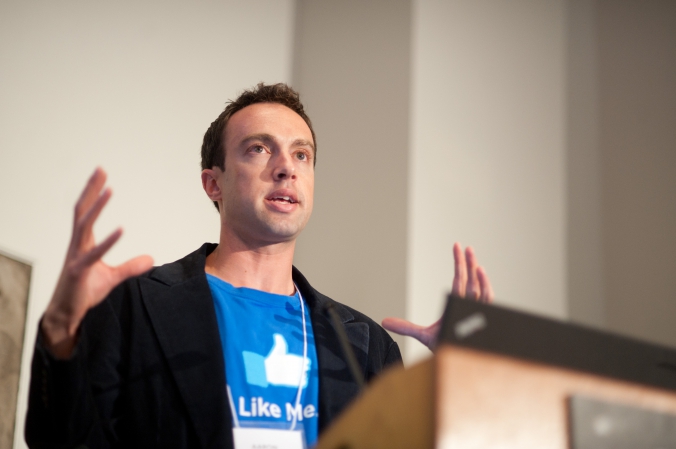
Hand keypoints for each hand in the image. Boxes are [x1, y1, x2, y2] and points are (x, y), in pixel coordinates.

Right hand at [41, 168, 152, 357]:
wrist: (67, 314)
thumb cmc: (84, 292)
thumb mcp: (112, 277)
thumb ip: (131, 266)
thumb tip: (151, 259)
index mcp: (83, 244)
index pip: (86, 212)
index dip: (92, 193)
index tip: (101, 175)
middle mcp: (77, 246)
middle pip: (82, 211)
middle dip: (91, 190)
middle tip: (100, 170)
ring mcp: (76, 257)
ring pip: (84, 226)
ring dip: (97, 207)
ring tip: (108, 190)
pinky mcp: (79, 271)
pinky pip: (94, 253)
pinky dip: (108, 241)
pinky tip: (122, 229)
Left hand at [382, 242, 493, 348]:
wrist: (453, 363)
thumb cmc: (444, 347)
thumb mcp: (423, 335)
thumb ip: (406, 327)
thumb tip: (384, 321)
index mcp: (456, 305)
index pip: (458, 281)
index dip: (459, 265)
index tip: (458, 248)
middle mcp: (467, 307)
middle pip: (469, 282)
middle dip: (469, 264)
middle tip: (467, 247)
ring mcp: (475, 314)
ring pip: (479, 291)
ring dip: (478, 276)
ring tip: (474, 261)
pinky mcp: (481, 321)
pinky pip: (486, 303)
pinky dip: (485, 288)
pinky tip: (481, 275)